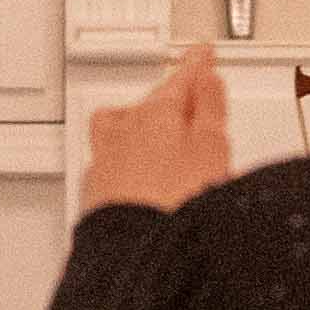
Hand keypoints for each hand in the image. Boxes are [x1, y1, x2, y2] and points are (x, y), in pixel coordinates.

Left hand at [83, 50, 234, 216]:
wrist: (136, 255)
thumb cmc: (173, 202)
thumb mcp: (212, 149)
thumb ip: (210, 110)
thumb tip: (207, 79)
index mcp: (156, 113)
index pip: (182, 79)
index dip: (196, 65)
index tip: (203, 54)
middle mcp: (123, 132)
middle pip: (150, 104)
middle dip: (171, 100)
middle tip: (191, 96)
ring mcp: (105, 163)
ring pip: (123, 130)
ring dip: (143, 128)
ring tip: (165, 139)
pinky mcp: (97, 194)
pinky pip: (111, 162)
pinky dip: (128, 161)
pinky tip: (138, 175)